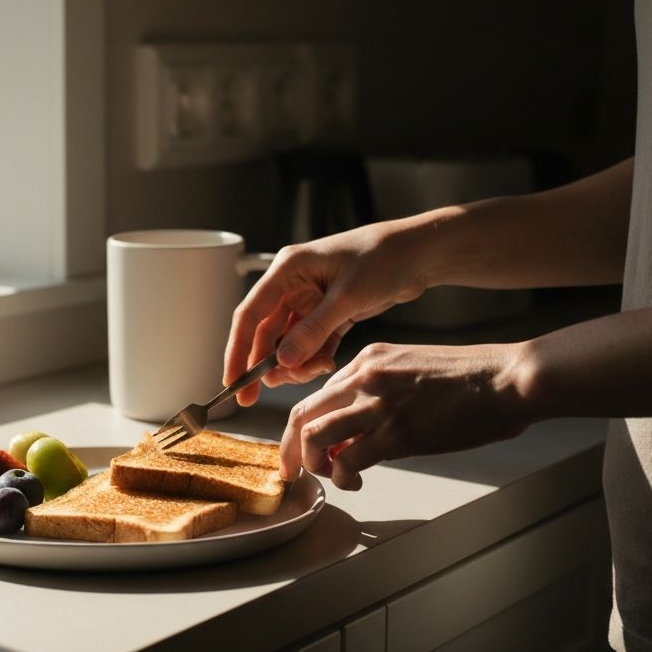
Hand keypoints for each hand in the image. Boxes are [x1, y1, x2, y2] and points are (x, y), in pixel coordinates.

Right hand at [223, 224, 427, 404]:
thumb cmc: (383, 259)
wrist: (419, 253)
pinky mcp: (328, 314)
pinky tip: (324, 365)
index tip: (232, 380)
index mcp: (287, 270)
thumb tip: (282, 362)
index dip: (237, 349)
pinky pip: (310, 344)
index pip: (250, 314)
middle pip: (265, 333)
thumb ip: (313, 330)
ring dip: (294, 364)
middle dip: (262, 365)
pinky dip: (313, 359)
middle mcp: (292, 285)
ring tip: (312, 372)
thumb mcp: (347, 296)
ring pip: (288, 343)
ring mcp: (310, 301)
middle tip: (254, 398)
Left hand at [279, 341, 531, 488]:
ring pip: (314, 436)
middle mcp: (364, 377)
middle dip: (289, 448)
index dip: (302, 425)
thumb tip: (357, 429)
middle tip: (292, 471)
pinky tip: (355, 483)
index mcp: (367, 359)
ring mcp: (378, 405)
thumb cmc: (471, 378)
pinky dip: (341, 478)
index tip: (301, 447)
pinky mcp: (396, 434)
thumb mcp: (411, 368)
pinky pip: (347, 461)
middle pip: (301, 413)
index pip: (317, 394)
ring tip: (330, 476)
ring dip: (313, 464)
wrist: (508, 379)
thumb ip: (378, 391)